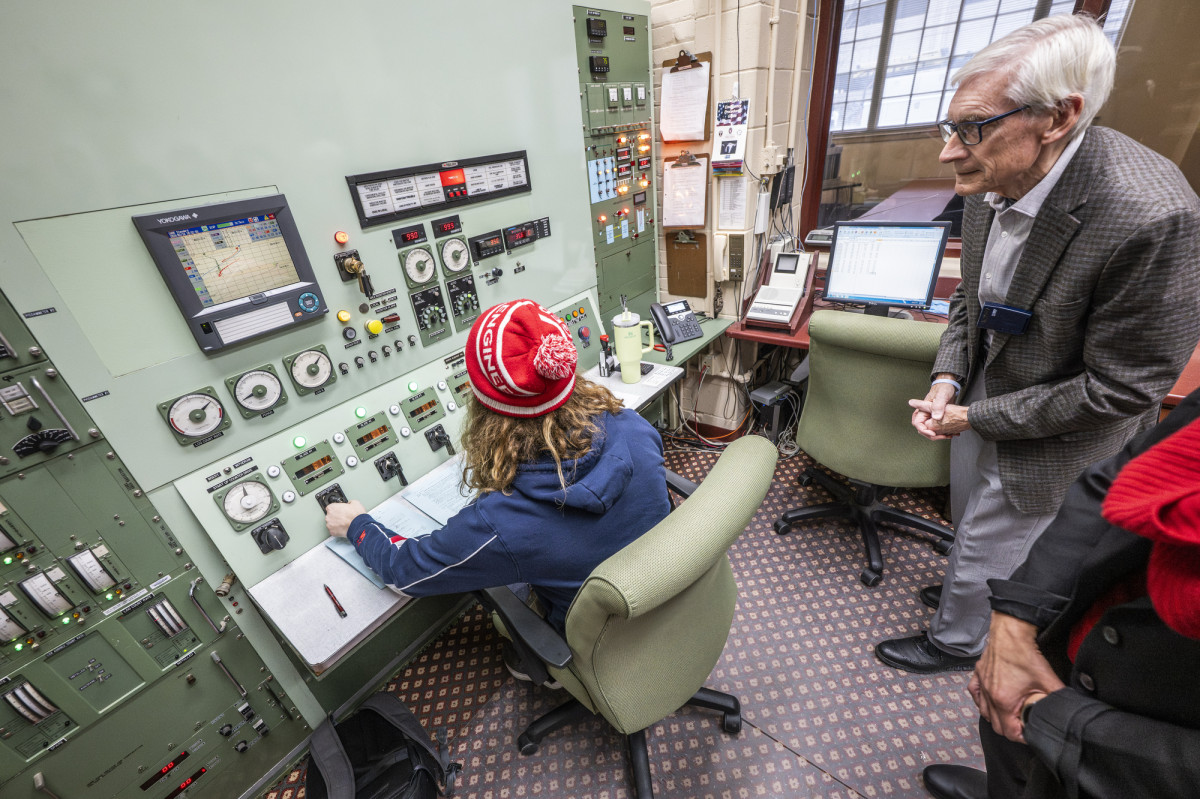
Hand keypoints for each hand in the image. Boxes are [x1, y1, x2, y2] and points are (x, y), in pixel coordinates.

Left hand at [324, 500, 366, 537]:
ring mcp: (329, 525)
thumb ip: (349, 502)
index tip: (340, 511)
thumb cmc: (356, 515)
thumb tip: (350, 504)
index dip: (337, 509)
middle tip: (343, 517)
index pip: (331, 507)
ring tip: (344, 523)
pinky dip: (337, 530)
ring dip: (336, 523)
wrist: (359, 526)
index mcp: (332, 507)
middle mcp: (328, 516)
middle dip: (336, 517)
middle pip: (330, 516)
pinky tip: (343, 528)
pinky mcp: (332, 532)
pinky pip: (333, 530)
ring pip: (331, 524)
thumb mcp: (355, 503)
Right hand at [909, 380, 969, 439]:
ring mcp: (931, 416)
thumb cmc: (944, 388)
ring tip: (949, 435)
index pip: (918, 424)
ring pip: (930, 430)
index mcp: (923, 409)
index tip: (933, 433)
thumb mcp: (942, 396)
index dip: (924, 430)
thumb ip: (937, 406)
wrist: (949, 385)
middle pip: (923, 429)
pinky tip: (951, 432)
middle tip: (943, 436)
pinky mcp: (937, 418)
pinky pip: (937, 428)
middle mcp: (925, 414)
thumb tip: (935, 418)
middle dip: (932, 435)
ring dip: (938, 435)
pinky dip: (943, 432)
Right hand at [969, 613, 1065, 742]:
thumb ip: (1058, 696)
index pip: (1009, 732)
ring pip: (984, 712)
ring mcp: (981, 684)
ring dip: (996, 718)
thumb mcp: (1047, 678)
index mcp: (1004, 700)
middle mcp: (989, 695)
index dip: (1022, 737)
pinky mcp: (977, 674)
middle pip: (996, 726)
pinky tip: (990, 701)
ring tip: (1010, 716)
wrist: (1010, 631)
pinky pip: (974, 695)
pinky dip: (981, 701)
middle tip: (1023, 727)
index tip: (1030, 734)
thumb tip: (1069, 706)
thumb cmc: (1023, 652)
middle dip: (1010, 730)